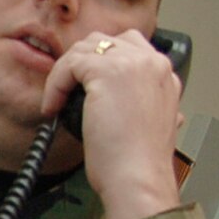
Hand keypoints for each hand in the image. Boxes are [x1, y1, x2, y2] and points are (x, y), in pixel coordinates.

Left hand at [41, 28, 184, 218]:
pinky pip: (69, 64)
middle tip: (66, 89)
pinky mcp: (108, 72)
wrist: (139, 178)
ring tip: (58, 100)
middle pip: (106, 41)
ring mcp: (133, 64)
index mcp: (165, 76)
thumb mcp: (148, 123)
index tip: (82, 86)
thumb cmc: (139, 162)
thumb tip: (111, 99)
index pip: (129, 48)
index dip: (100, 63)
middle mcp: (153, 64)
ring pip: (85, 48)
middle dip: (80, 62)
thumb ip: (140, 103)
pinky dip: (55, 84)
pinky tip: (53, 106)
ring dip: (65, 72)